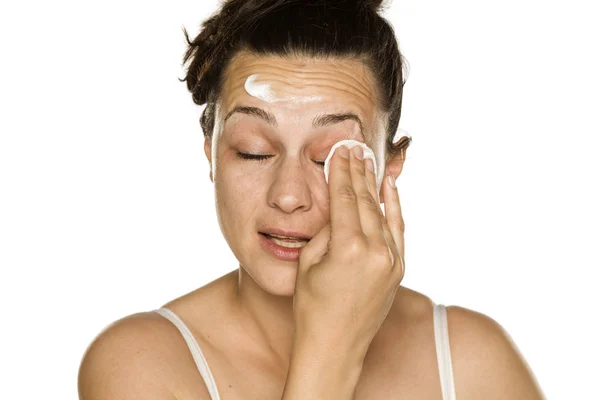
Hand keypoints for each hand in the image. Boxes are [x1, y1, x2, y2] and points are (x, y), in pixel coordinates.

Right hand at [292, 144, 404, 357]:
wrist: (335, 346)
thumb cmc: (312, 307)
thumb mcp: (310, 262)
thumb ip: (327, 230)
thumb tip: (339, 207)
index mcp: (348, 248)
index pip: (345, 198)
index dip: (341, 172)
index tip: (340, 150)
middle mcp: (376, 251)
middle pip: (365, 200)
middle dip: (358, 171)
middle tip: (353, 147)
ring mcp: (391, 261)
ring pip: (382, 212)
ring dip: (374, 184)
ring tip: (368, 160)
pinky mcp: (398, 269)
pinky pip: (397, 229)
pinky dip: (394, 207)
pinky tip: (389, 187)